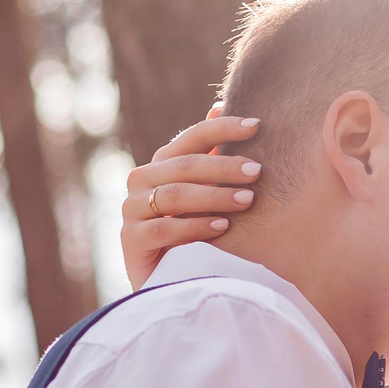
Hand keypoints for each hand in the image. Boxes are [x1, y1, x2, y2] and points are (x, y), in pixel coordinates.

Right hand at [119, 108, 260, 284]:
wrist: (165, 280)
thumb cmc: (190, 232)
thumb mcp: (203, 193)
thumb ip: (209, 156)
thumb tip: (220, 107)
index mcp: (160, 164)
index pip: (192, 139)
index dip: (223, 129)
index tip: (257, 126)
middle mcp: (141, 181)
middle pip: (184, 166)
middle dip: (224, 167)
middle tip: (258, 172)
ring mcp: (132, 210)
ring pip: (174, 195)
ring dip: (214, 196)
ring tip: (247, 200)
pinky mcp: (130, 240)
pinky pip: (164, 228)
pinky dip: (195, 226)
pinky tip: (223, 228)